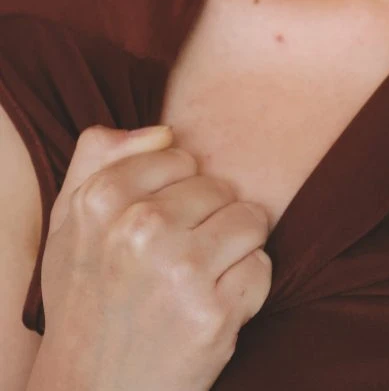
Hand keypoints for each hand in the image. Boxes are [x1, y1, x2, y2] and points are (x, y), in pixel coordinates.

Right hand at [38, 124, 271, 390]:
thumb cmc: (86, 303)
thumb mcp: (69, 225)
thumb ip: (99, 158)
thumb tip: (164, 131)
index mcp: (101, 200)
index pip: (180, 154)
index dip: (176, 191)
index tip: (156, 227)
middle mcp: (139, 229)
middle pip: (219, 186)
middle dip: (209, 220)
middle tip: (176, 263)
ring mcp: (180, 272)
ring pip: (250, 220)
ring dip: (235, 251)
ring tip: (199, 281)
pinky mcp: (214, 314)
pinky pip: (262, 268)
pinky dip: (246, 290)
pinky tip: (211, 309)